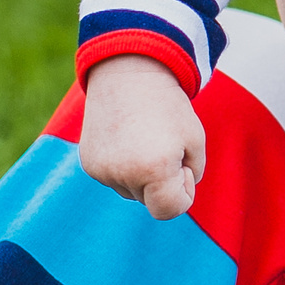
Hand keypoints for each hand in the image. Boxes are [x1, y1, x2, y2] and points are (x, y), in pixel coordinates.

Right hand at [80, 55, 205, 219]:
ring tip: (143, 138)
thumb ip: (190, 176)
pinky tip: (126, 138)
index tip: (183, 165)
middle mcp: (123, 174)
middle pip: (150, 200)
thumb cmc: (169, 107)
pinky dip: (123, 166)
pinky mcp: (88, 164)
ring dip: (142, 174)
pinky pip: (114, 178)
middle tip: (163, 144)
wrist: (129, 73)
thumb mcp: (195, 141)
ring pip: (131, 191)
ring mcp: (101, 171)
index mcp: (154, 170)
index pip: (169, 210)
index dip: (183, 192)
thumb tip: (168, 198)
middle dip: (163, 181)